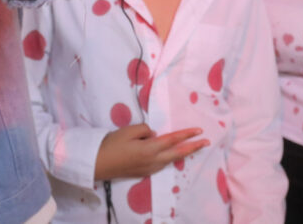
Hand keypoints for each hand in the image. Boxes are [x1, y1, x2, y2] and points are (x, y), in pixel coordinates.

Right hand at [94, 124, 208, 180]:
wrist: (98, 164)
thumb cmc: (111, 144)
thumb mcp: (128, 130)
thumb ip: (145, 130)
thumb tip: (154, 134)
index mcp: (150, 149)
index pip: (173, 140)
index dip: (187, 134)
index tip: (199, 130)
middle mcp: (153, 161)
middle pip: (178, 154)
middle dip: (193, 147)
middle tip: (205, 142)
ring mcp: (149, 169)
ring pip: (170, 160)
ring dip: (181, 153)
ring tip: (190, 146)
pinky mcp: (143, 172)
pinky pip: (161, 163)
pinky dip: (168, 157)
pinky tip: (168, 153)